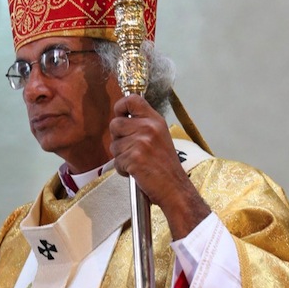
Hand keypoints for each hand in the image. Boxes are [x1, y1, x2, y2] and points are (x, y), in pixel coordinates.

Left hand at [109, 94, 210, 239]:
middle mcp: (148, 128)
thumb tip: (120, 119)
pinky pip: (116, 161)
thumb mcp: (160, 136)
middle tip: (132, 149)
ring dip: (121, 156)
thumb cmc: (165, 166)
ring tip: (137, 162)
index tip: (120, 115)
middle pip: (115, 124)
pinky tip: (137, 172)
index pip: (132, 100)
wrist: (174, 188)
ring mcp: (141, 142)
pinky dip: (123, 170)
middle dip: (118, 138)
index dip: (120, 106)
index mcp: (155, 121)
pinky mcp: (134, 158)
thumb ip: (142, 125)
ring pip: (114, 145)